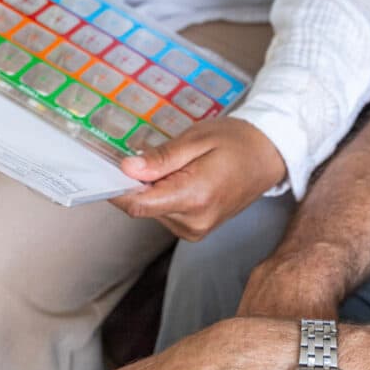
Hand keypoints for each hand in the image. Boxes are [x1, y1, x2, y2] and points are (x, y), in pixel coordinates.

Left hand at [111, 117, 286, 239]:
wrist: (268, 156)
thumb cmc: (235, 141)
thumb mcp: (197, 139)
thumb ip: (162, 158)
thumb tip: (127, 169)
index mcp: (194, 196)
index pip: (139, 204)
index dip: (115, 189)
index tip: (100, 171)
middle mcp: (194, 221)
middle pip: (144, 207)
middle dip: (137, 183)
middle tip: (145, 154)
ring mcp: (196, 230)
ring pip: (153, 211)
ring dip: (152, 189)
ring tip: (174, 164)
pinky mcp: (197, 230)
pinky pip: (166, 213)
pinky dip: (163, 196)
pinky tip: (179, 177)